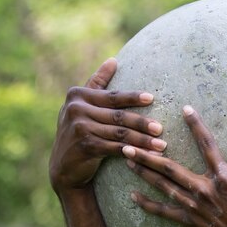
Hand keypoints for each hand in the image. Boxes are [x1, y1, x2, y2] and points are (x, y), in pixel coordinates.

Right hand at [49, 58, 165, 192]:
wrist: (64, 167)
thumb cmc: (80, 132)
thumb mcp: (83, 106)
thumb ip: (97, 84)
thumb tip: (113, 60)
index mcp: (78, 95)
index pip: (112, 96)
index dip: (132, 97)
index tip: (152, 98)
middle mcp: (75, 109)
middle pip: (118, 116)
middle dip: (142, 123)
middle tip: (161, 128)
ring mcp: (79, 128)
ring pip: (119, 133)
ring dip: (143, 140)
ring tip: (162, 144)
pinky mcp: (85, 146)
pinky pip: (115, 148)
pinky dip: (134, 152)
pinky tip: (148, 156)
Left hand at [123, 106, 226, 226]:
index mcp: (224, 176)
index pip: (207, 144)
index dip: (196, 125)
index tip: (185, 109)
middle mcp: (205, 189)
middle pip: (170, 167)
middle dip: (148, 154)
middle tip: (129, 143)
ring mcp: (195, 207)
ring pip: (163, 186)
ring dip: (144, 172)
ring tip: (127, 160)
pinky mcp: (190, 222)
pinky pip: (165, 212)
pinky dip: (148, 204)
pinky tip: (134, 197)